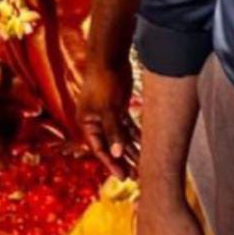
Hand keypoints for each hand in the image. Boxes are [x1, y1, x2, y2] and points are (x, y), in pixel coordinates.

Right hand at [77, 60, 137, 179]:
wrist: (110, 57)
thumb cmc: (104, 81)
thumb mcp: (108, 109)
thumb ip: (113, 131)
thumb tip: (117, 153)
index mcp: (88, 123)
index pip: (100, 149)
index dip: (112, 164)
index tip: (123, 177)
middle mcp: (96, 120)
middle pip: (111, 145)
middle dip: (123, 160)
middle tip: (135, 176)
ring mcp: (107, 114)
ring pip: (121, 136)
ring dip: (131, 149)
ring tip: (143, 164)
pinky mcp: (118, 106)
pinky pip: (127, 125)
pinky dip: (135, 134)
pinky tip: (146, 144)